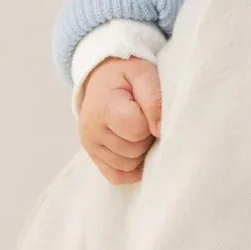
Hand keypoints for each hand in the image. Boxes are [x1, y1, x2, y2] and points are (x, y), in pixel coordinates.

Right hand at [79, 57, 161, 184]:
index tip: (149, 108)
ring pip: (127, 166)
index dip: (151, 121)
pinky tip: (136, 149)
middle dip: (146, 137)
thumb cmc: (126, 73)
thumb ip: (153, 100)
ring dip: (140, 152)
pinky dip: (131, 168)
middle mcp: (91, 130)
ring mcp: (90, 145)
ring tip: (138, 129)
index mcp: (104, 108)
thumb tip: (160, 131)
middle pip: (133, 151)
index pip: (137, 130)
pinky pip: (116, 176)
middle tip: (145, 118)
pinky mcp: (92, 155)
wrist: (102, 74)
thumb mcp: (143, 74)